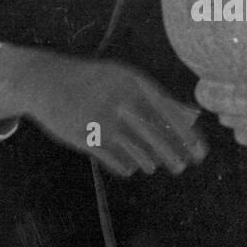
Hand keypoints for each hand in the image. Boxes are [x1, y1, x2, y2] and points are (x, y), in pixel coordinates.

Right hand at [0, 46, 207, 176]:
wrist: (45, 82)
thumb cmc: (95, 81)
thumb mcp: (127, 79)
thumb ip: (160, 97)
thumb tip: (194, 117)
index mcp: (134, 83)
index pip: (170, 114)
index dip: (188, 137)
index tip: (201, 153)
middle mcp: (120, 101)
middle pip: (156, 137)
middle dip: (175, 156)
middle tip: (182, 167)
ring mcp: (101, 121)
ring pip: (137, 153)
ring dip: (150, 162)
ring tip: (154, 165)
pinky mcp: (85, 139)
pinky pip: (115, 161)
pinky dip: (127, 167)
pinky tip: (131, 166)